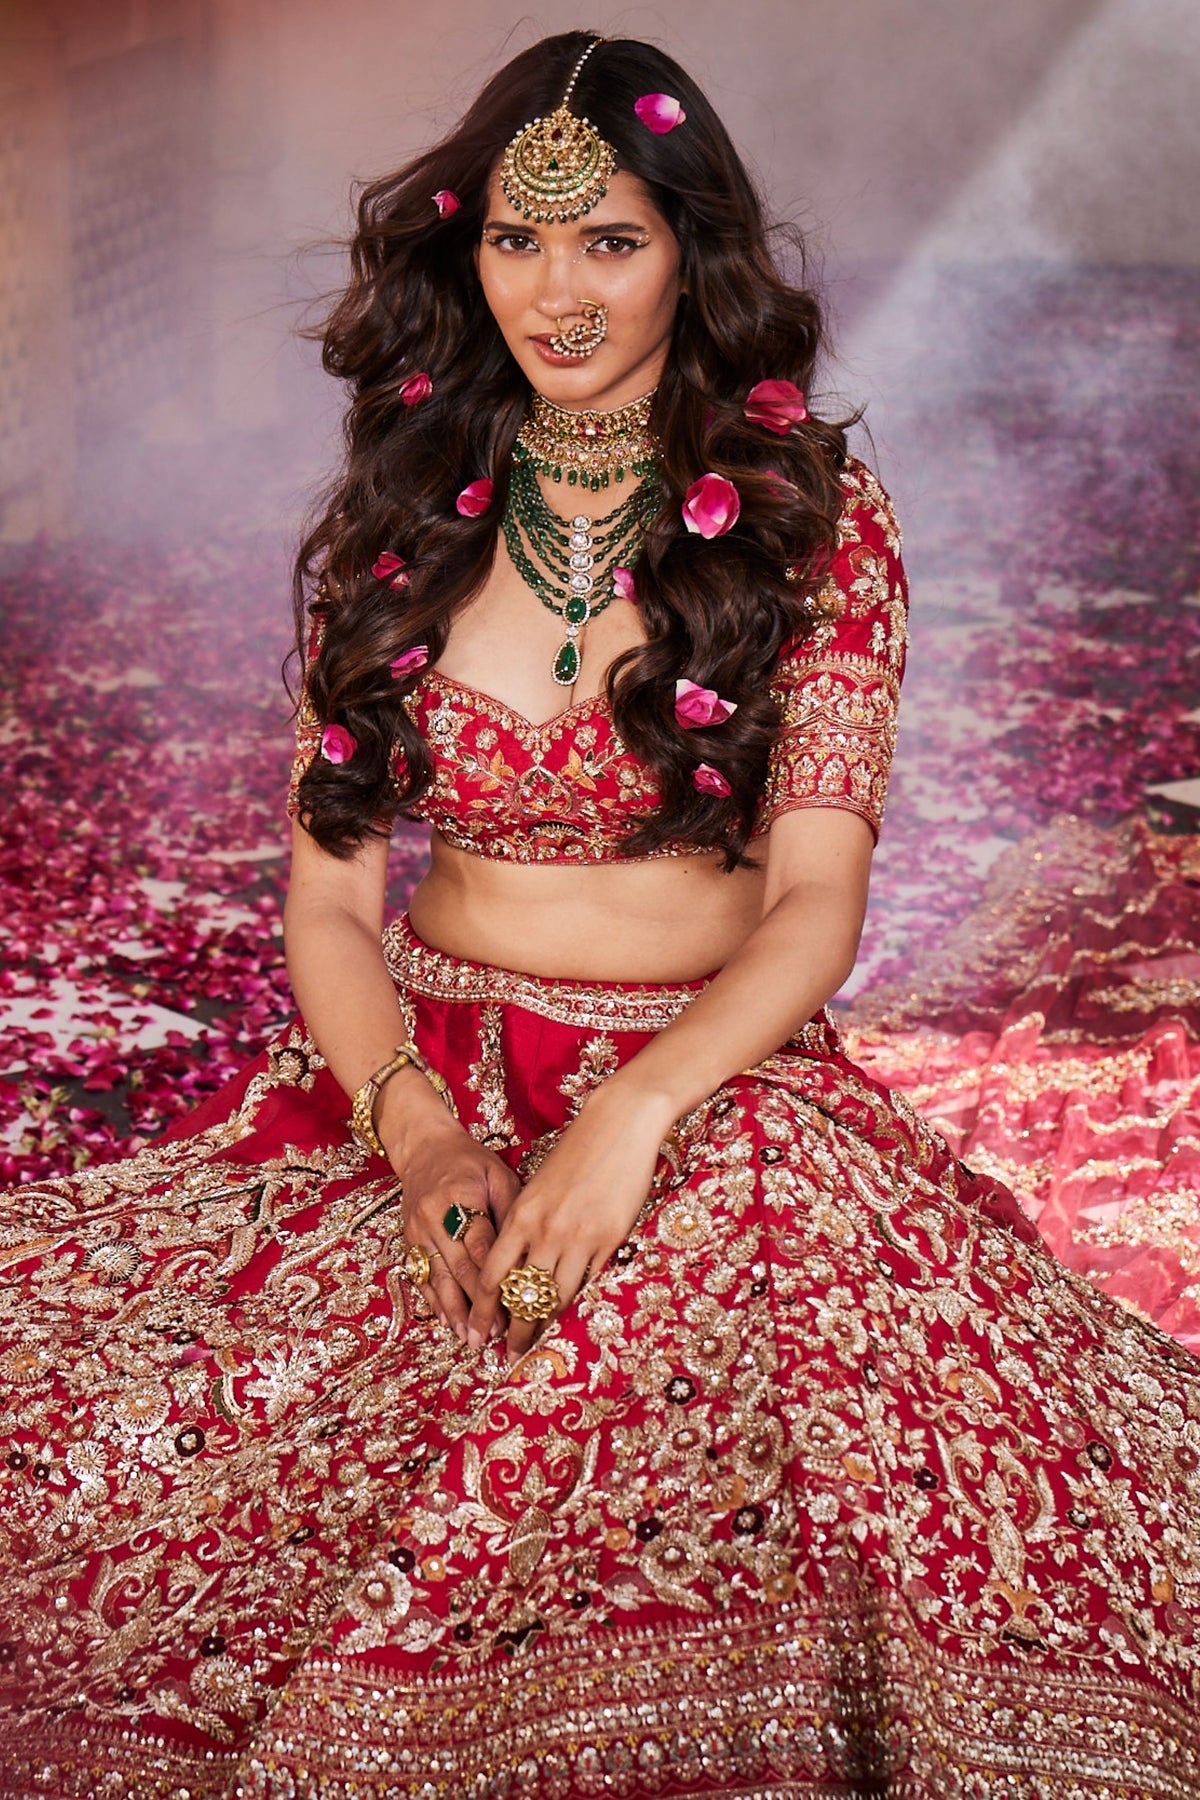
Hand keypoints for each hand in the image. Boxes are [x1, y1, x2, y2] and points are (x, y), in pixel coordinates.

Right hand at [389, 1106, 520, 1343]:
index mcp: (460, 1195)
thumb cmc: (471, 1161)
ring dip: (456, 1311)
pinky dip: (435, 1302)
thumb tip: (528, 1253)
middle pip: (459, 1267)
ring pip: (438, 1278)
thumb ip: (512, 1211)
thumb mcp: (498, 1174)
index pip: (480, 1245)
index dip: (496, 1278)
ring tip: (472, 1338)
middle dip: (479, 1304)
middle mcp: (433, 1215)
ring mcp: (416, 1230)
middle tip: (497, 1333)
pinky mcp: (408, 1239)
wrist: (424, 1148)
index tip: (514, 1305)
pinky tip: (449, 1322)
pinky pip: (421, 1276)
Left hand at [467, 1081, 672, 1364]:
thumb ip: (525, 1222)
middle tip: (509, 1353)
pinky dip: (580, 1301)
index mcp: (521, 1215)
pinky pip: (590, 1282)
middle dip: (515, 1329)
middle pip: (524, 1295)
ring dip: (547, 1324)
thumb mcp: (537, 1185)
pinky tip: (575, 1316)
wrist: (617, 1125)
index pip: (494, 1274)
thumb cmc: (575, 1151)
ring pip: (557, 1297)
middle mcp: (546, 1231)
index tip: (479, 1329)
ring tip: (540, 1345)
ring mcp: (579, 1237)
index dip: (485, 1308)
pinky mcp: (610, 1239)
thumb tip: (517, 1264)